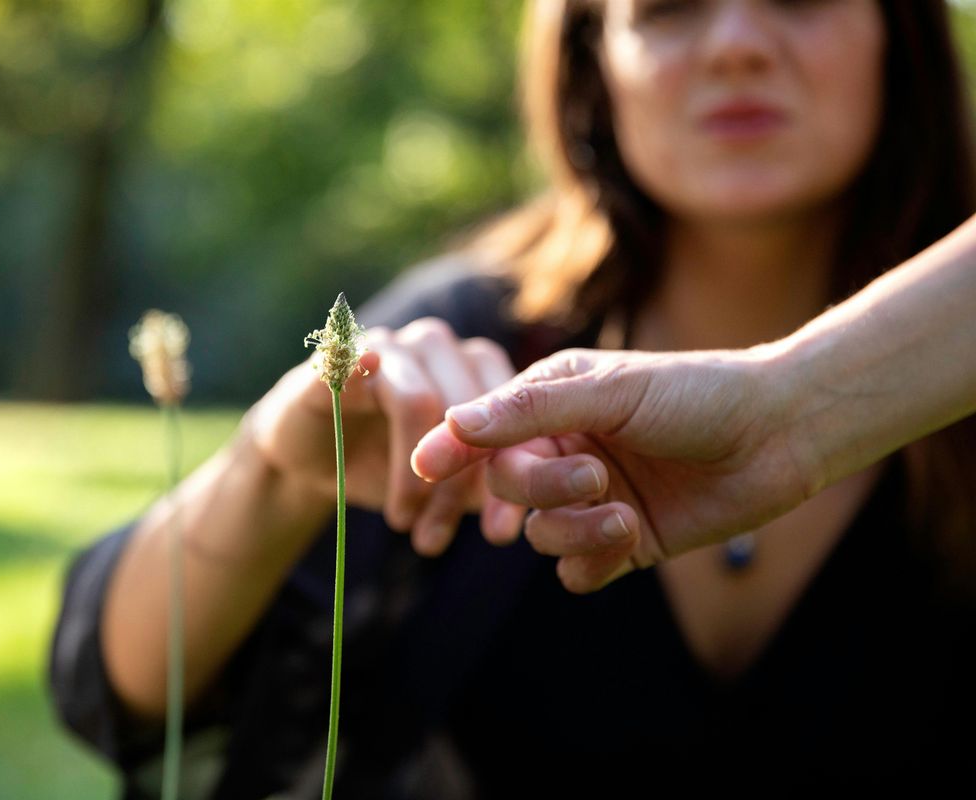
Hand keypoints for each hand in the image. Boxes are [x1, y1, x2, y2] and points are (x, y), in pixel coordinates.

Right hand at [249, 317, 525, 555]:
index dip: (509, 473)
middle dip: (459, 483)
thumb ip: (484, 487)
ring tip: (406, 525)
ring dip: (414, 475)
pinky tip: (362, 420)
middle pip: (470, 409)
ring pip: (421, 402)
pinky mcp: (334, 359)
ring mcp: (385, 345)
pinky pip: (352, 369)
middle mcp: (435, 347)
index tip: (501, 535)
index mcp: (473, 366)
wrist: (306, 458)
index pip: (512, 413)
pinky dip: (362, 398)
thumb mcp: (444, 483)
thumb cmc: (385, 464)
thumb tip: (517, 520)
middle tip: (442, 538)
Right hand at [411, 346, 818, 590]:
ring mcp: (592, 500)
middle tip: (596, 478)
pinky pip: (576, 571)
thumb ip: (531, 408)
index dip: (453, 451)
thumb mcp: (612, 389)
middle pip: (510, 489)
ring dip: (575, 530)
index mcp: (553, 405)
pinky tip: (626, 541)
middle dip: (544, 491)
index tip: (421, 466)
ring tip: (623, 515)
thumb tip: (455, 422)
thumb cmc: (696, 392)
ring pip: (542, 535)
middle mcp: (565, 452)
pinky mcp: (623, 541)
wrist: (779, 432)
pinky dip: (591, 563)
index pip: (485, 434)